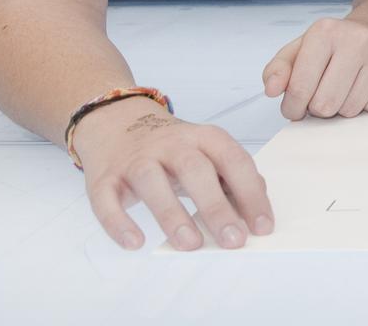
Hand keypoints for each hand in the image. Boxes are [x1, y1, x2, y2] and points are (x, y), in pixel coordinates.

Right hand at [74, 99, 271, 251]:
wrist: (116, 122)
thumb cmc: (170, 148)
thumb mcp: (206, 152)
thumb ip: (231, 176)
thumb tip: (257, 205)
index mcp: (203, 137)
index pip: (234, 161)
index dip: (251, 193)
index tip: (263, 226)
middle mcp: (170, 144)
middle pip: (195, 170)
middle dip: (217, 207)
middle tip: (233, 240)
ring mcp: (135, 159)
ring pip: (152, 182)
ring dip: (172, 215)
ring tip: (190, 244)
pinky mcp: (104, 178)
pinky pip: (107, 200)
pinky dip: (118, 223)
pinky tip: (134, 243)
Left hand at [262, 15, 367, 120]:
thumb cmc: (336, 44)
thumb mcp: (301, 49)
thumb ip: (278, 69)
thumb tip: (272, 90)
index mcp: (325, 31)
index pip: (298, 90)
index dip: (293, 107)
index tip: (297, 106)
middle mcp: (357, 38)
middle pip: (325, 104)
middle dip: (320, 108)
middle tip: (325, 95)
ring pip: (351, 110)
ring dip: (344, 107)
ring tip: (347, 88)